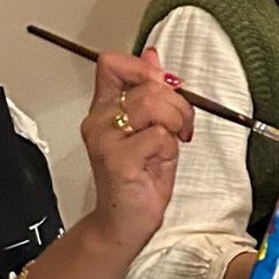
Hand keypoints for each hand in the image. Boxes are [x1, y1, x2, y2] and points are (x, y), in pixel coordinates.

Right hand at [80, 50, 192, 259]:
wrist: (123, 223)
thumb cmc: (138, 179)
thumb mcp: (151, 128)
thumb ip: (151, 93)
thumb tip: (152, 56)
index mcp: (104, 108)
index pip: (112, 63)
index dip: (144, 68)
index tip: (164, 87)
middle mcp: (99, 120)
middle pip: (146, 84)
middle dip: (177, 103)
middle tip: (179, 126)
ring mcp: (105, 139)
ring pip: (153, 104)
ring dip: (175, 121)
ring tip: (172, 141)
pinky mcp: (116, 158)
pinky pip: (158, 136)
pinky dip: (169, 148)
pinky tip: (159, 162)